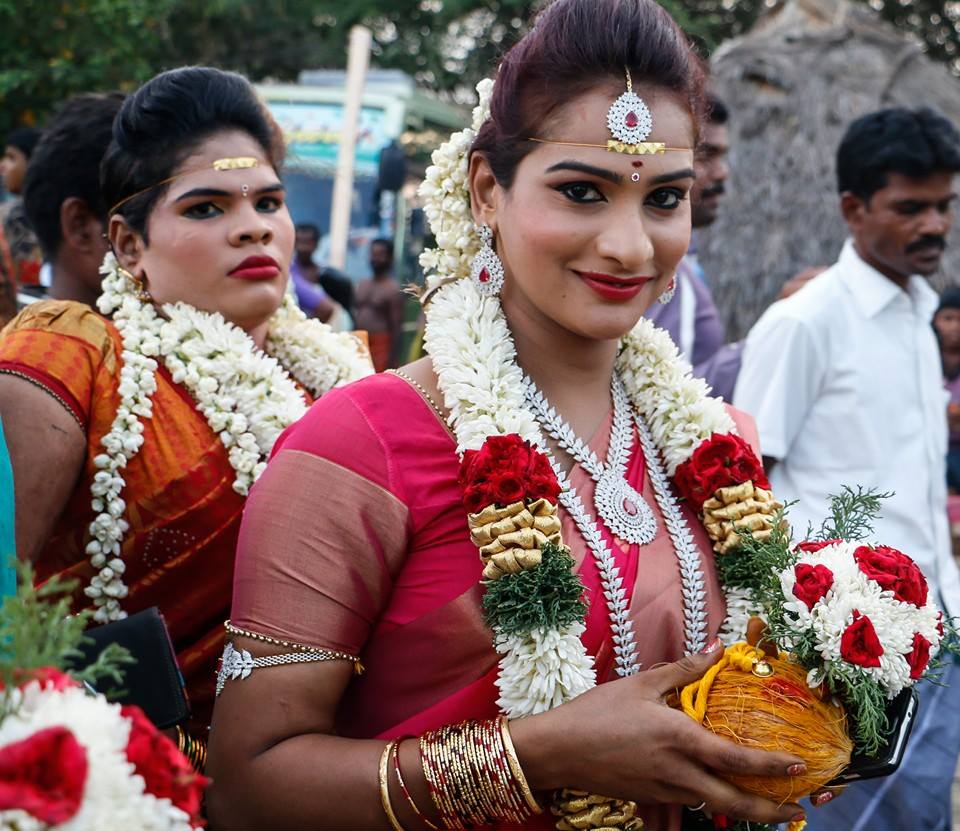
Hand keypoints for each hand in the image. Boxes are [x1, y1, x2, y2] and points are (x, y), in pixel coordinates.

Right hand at [517, 641, 806, 825]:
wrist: (559, 749)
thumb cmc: (598, 712)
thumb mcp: (642, 683)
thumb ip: (685, 669)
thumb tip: (718, 648)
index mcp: (680, 738)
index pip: (737, 759)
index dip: (773, 766)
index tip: (800, 767)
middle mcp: (679, 771)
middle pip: (735, 803)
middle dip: (771, 812)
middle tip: (797, 811)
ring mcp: (664, 790)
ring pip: (714, 808)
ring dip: (744, 810)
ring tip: (767, 805)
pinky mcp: (650, 797)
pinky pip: (688, 805)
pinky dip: (709, 805)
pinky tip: (714, 796)